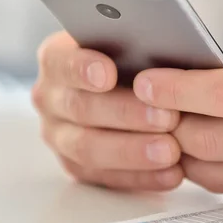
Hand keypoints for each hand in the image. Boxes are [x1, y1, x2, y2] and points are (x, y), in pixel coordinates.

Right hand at [32, 32, 183, 189]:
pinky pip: (105, 177)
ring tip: (171, 152)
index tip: (107, 74)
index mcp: (57, 59)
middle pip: (80, 108)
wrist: (138, 92)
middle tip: (167, 117)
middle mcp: (51, 98)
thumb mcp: (136, 46)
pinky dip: (141, 177)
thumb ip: (139, 46)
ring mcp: (60, 135)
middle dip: (126, 114)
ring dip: (133, 151)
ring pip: (88, 148)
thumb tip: (162, 49)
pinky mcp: (78, 166)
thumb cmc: (140, 62)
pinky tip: (171, 174)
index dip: (82, 69)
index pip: (61, 62)